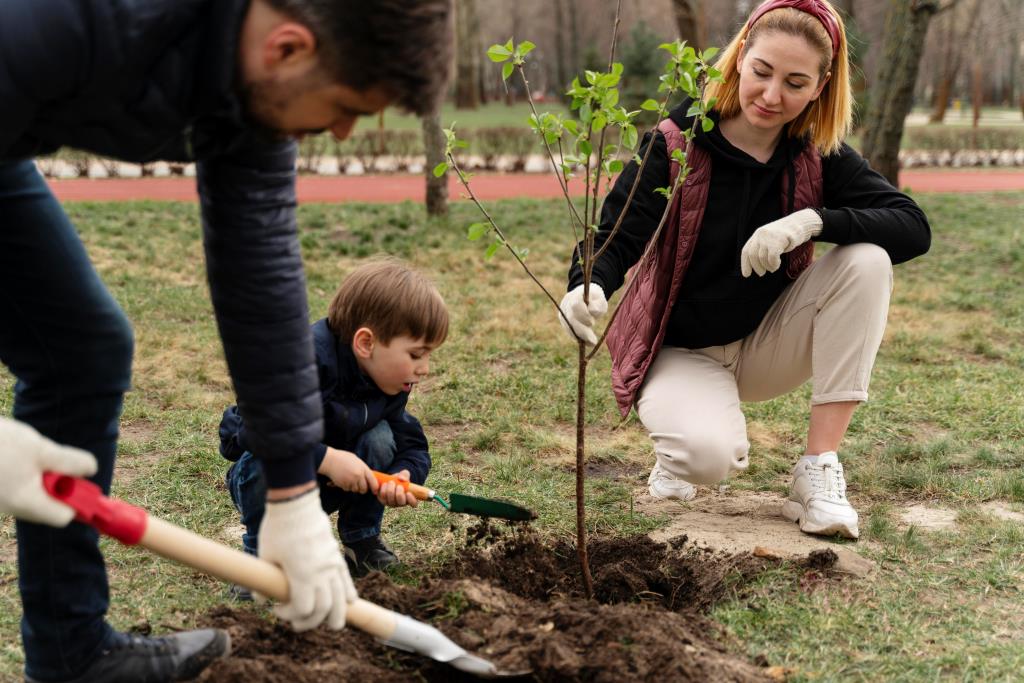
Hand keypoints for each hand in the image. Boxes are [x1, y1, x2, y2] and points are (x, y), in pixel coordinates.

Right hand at [0, 417, 97, 525]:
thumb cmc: (0, 443)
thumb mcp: (40, 449)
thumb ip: (68, 463)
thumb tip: (91, 470)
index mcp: (25, 502)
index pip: (63, 517)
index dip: (75, 499)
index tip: (77, 479)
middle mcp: (10, 509)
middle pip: (46, 506)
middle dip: (54, 484)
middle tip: (46, 460)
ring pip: (31, 496)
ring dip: (36, 478)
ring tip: (22, 456)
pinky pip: (16, 489)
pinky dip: (20, 476)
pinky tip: (10, 458)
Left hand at [258, 489, 356, 630]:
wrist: (296, 504)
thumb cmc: (277, 530)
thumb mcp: (264, 557)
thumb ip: (266, 582)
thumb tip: (263, 599)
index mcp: (303, 575)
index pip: (304, 609)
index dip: (290, 616)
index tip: (277, 608)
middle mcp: (322, 572)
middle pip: (325, 609)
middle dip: (311, 621)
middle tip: (297, 622)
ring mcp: (332, 564)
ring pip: (341, 599)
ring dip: (337, 615)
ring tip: (332, 625)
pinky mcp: (337, 556)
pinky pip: (347, 581)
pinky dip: (349, 595)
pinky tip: (348, 603)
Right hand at [319, 447, 378, 494]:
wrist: (330, 460)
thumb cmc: (343, 458)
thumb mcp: (357, 461)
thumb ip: (363, 469)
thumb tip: (368, 477)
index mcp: (363, 469)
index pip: (373, 481)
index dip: (375, 487)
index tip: (374, 490)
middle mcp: (358, 476)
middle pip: (364, 489)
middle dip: (362, 489)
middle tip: (359, 485)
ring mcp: (351, 481)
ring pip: (355, 490)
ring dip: (353, 487)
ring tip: (349, 479)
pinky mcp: (344, 484)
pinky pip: (347, 489)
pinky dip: (346, 487)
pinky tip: (343, 479)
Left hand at [376, 470, 418, 507]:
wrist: (389, 480)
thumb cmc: (399, 479)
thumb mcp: (404, 474)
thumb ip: (405, 475)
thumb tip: (402, 479)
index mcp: (409, 498)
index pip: (414, 503)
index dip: (411, 500)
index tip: (408, 493)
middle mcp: (401, 503)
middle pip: (401, 503)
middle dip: (399, 494)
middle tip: (398, 485)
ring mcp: (392, 503)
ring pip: (391, 501)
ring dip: (391, 490)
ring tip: (391, 482)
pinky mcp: (383, 501)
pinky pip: (383, 497)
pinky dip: (383, 490)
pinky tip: (384, 484)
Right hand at [558, 283, 607, 345]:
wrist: (585, 298)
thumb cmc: (595, 299)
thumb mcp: (600, 299)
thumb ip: (598, 304)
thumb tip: (592, 310)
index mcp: (574, 296)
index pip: (575, 305)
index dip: (583, 315)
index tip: (592, 322)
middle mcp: (565, 305)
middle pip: (570, 319)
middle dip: (582, 331)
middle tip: (593, 341)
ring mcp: (562, 314)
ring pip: (569, 327)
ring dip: (581, 337)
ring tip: (592, 343)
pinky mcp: (564, 323)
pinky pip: (570, 332)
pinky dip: (579, 338)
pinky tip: (588, 343)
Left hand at [740, 208, 822, 276]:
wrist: (800, 223)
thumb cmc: (785, 235)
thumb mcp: (770, 239)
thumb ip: (762, 248)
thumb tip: (756, 266)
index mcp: (757, 234)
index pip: (746, 251)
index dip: (745, 264)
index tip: (747, 274)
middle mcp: (760, 234)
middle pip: (753, 255)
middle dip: (757, 267)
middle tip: (762, 273)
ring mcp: (769, 237)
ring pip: (762, 258)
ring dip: (768, 266)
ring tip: (773, 268)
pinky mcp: (778, 240)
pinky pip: (772, 257)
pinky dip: (774, 264)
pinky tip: (778, 264)